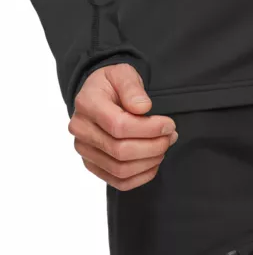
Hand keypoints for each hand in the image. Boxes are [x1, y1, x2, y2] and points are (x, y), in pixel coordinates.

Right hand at [67, 63, 177, 189]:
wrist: (98, 95)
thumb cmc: (112, 84)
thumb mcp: (123, 73)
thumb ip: (132, 87)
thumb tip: (143, 108)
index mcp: (86, 103)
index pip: (119, 125)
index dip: (149, 129)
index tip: (169, 124)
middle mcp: (80, 130)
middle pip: (120, 151)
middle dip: (153, 146)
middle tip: (171, 136)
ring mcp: (84, 150)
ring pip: (120, 169)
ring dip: (149, 162)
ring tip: (164, 146)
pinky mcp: (92, 165)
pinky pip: (118, 182)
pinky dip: (141, 177)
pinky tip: (154, 162)